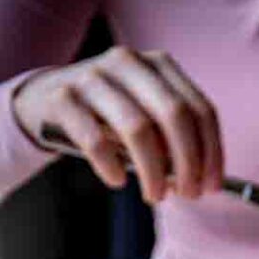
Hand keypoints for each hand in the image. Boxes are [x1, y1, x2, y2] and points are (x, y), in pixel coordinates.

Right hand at [13, 46, 222, 202]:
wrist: (47, 100)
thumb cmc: (110, 117)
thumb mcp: (148, 117)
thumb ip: (176, 139)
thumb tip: (204, 179)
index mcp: (158, 65)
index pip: (199, 109)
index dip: (211, 152)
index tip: (211, 186)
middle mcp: (127, 63)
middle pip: (174, 115)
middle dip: (188, 163)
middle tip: (188, 194)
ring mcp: (92, 76)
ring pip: (137, 128)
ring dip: (153, 172)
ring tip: (155, 195)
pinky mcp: (63, 98)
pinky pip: (95, 139)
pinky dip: (111, 166)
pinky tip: (117, 180)